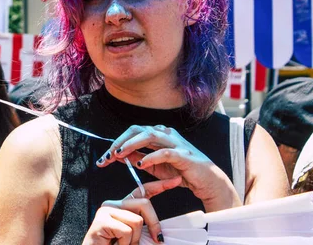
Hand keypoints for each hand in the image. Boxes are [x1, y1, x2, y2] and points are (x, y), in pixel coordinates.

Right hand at [82, 178, 180, 244]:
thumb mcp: (134, 237)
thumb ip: (143, 227)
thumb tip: (160, 232)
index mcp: (123, 207)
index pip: (143, 191)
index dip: (160, 185)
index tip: (177, 180)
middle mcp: (113, 204)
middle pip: (144, 204)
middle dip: (153, 224)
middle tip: (155, 240)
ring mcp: (106, 210)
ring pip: (136, 221)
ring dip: (134, 240)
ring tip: (121, 244)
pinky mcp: (102, 220)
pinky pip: (126, 231)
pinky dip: (124, 244)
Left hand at [97, 125, 240, 211]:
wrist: (207, 182)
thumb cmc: (181, 172)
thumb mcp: (155, 166)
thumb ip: (138, 158)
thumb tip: (119, 156)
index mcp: (159, 134)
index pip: (133, 132)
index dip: (117, 142)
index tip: (104, 158)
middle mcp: (167, 134)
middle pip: (138, 130)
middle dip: (120, 142)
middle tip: (108, 155)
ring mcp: (176, 143)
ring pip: (150, 136)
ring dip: (132, 144)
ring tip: (120, 155)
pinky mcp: (185, 155)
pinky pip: (165, 152)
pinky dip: (152, 157)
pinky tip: (142, 164)